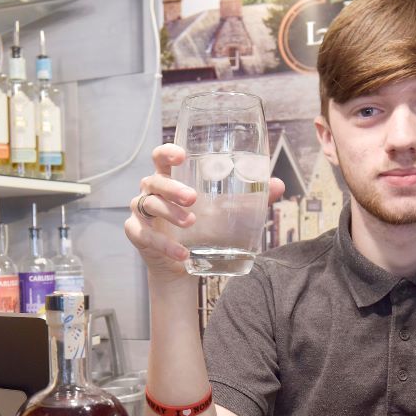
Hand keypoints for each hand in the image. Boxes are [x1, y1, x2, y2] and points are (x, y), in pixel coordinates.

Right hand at [124, 144, 285, 281]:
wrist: (182, 263)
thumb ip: (250, 199)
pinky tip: (182, 254)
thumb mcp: (225, 212)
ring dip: (169, 213)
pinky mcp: (136, 233)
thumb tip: (278, 185)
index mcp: (170, 178)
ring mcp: (141, 212)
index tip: (180, 154)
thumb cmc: (202, 228)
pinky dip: (164, 244)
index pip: (161, 157)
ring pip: (148, 205)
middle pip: (154, 180)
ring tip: (191, 223)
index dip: (167, 152)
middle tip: (193, 198)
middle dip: (172, 188)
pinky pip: (144, 235)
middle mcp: (151, 191)